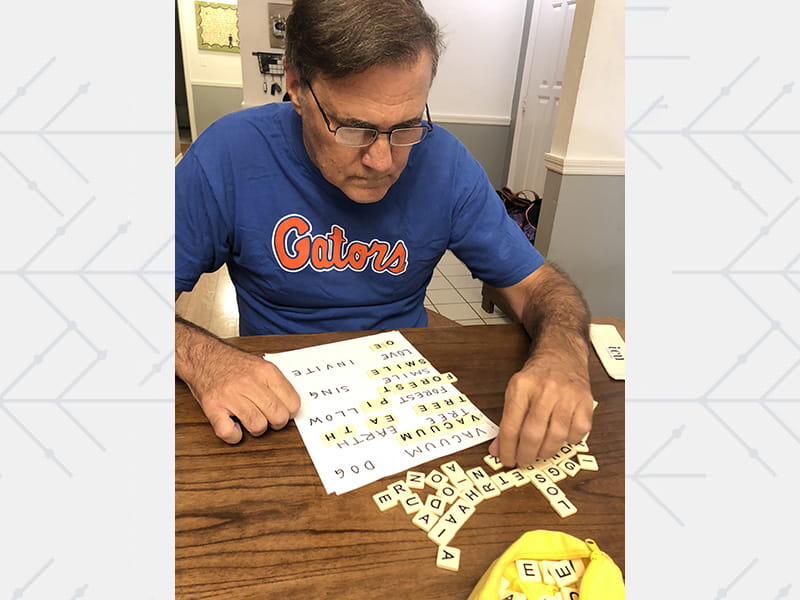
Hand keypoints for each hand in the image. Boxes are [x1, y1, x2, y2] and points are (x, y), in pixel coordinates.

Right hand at [178, 331, 300, 443]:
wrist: (203, 357)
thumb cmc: (233, 364)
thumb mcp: (260, 365)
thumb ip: (277, 383)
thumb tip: (292, 406)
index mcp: (265, 371)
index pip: (293, 403)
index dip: (290, 412)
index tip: (283, 411)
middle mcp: (249, 382)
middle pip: (278, 417)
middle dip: (276, 423)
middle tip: (268, 417)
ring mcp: (230, 395)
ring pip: (258, 426)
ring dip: (256, 429)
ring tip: (250, 419)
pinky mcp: (213, 407)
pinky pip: (229, 433)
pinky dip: (233, 435)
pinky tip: (233, 424)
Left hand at [489, 354, 592, 466]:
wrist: (561, 353)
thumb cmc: (536, 376)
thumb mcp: (515, 391)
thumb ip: (506, 421)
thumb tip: (498, 450)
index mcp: (522, 386)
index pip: (511, 425)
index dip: (507, 448)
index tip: (506, 459)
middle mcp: (545, 390)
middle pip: (533, 433)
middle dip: (526, 455)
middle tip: (522, 462)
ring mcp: (568, 395)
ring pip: (557, 436)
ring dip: (546, 452)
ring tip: (539, 453)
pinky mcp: (585, 402)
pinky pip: (578, 432)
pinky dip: (569, 441)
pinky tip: (560, 438)